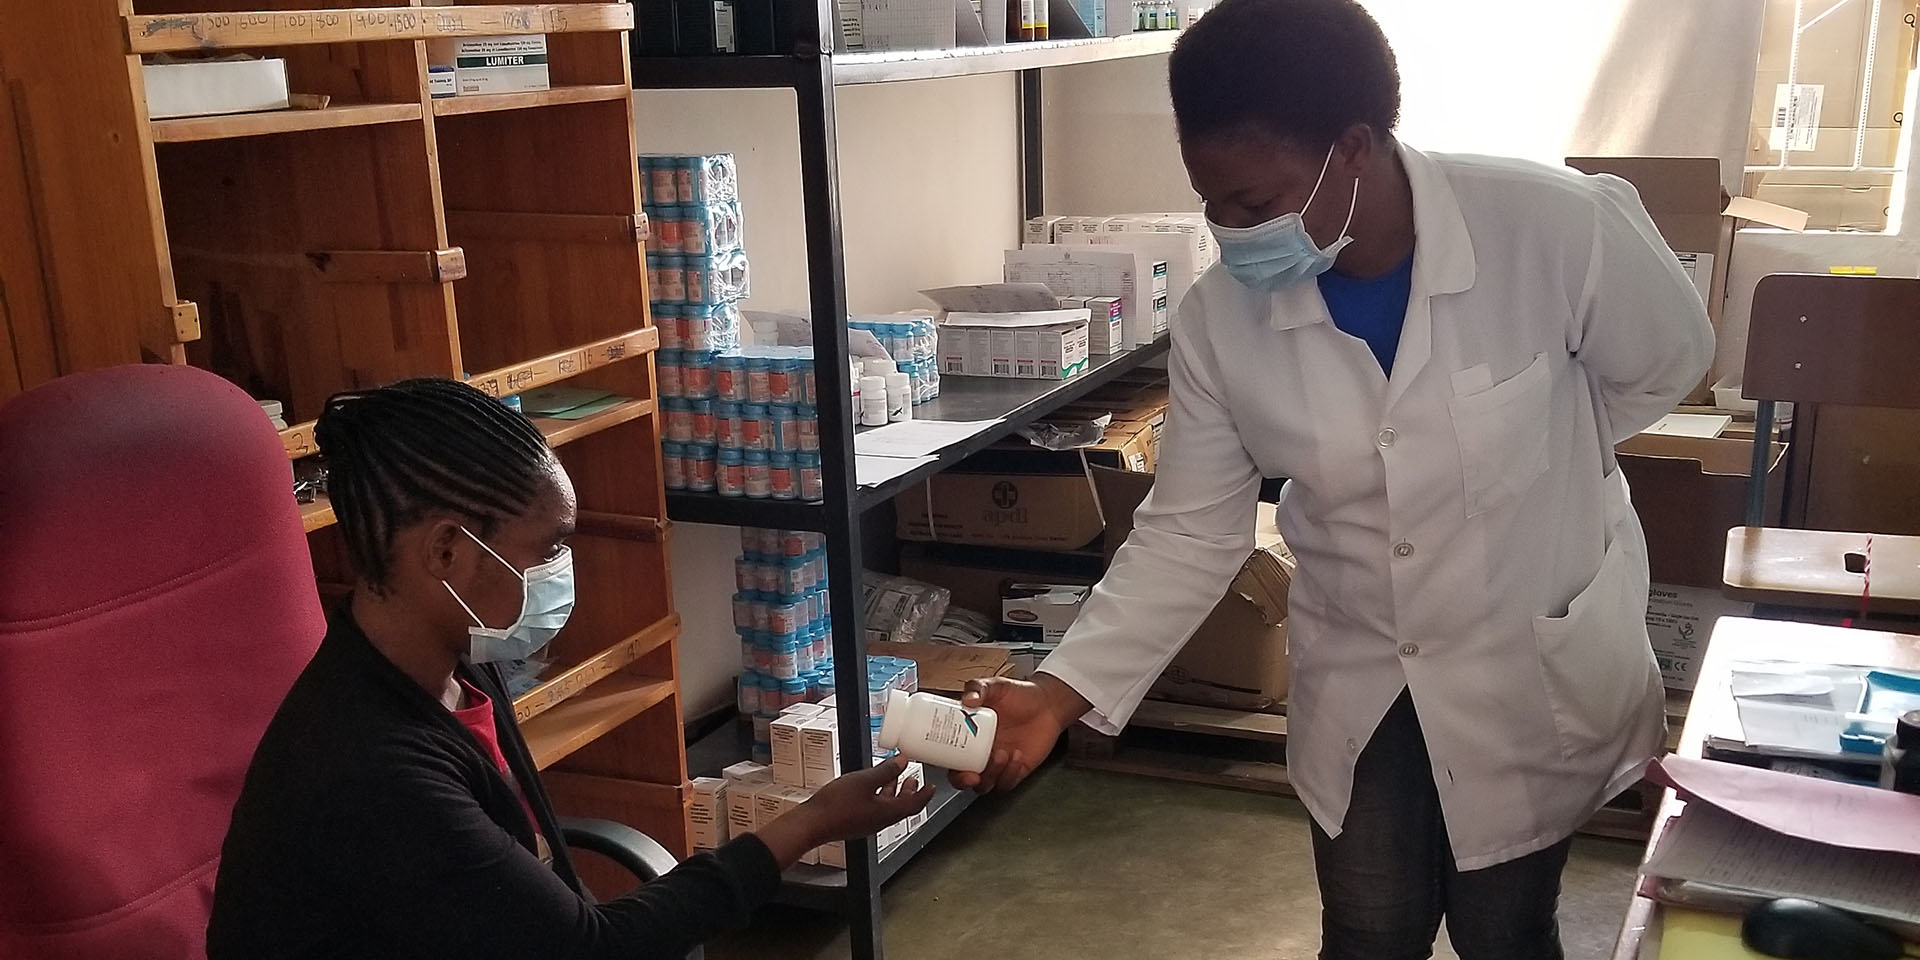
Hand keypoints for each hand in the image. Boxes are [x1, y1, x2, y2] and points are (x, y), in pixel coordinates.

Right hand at [755, 757, 932, 867]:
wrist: (812, 824)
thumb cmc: (837, 804)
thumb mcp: (864, 781)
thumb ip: (885, 771)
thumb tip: (902, 761)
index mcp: (888, 813)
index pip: (915, 804)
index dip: (925, 794)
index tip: (932, 786)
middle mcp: (881, 820)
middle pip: (903, 807)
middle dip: (910, 792)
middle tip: (915, 780)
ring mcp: (868, 823)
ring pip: (888, 807)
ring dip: (895, 792)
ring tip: (896, 779)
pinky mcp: (856, 822)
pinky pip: (875, 808)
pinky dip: (880, 796)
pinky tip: (872, 787)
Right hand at [948, 674, 1088, 793]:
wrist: (1048, 703)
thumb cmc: (1020, 695)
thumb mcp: (997, 686)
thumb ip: (979, 688)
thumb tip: (967, 699)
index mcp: (969, 735)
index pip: (948, 754)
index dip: (942, 762)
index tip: (944, 760)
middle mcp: (981, 752)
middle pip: (963, 777)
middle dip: (963, 781)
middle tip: (970, 774)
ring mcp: (998, 763)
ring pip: (986, 784)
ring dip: (991, 774)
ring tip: (1001, 754)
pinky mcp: (1016, 770)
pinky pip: (1007, 782)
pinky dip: (1010, 774)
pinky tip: (1016, 756)